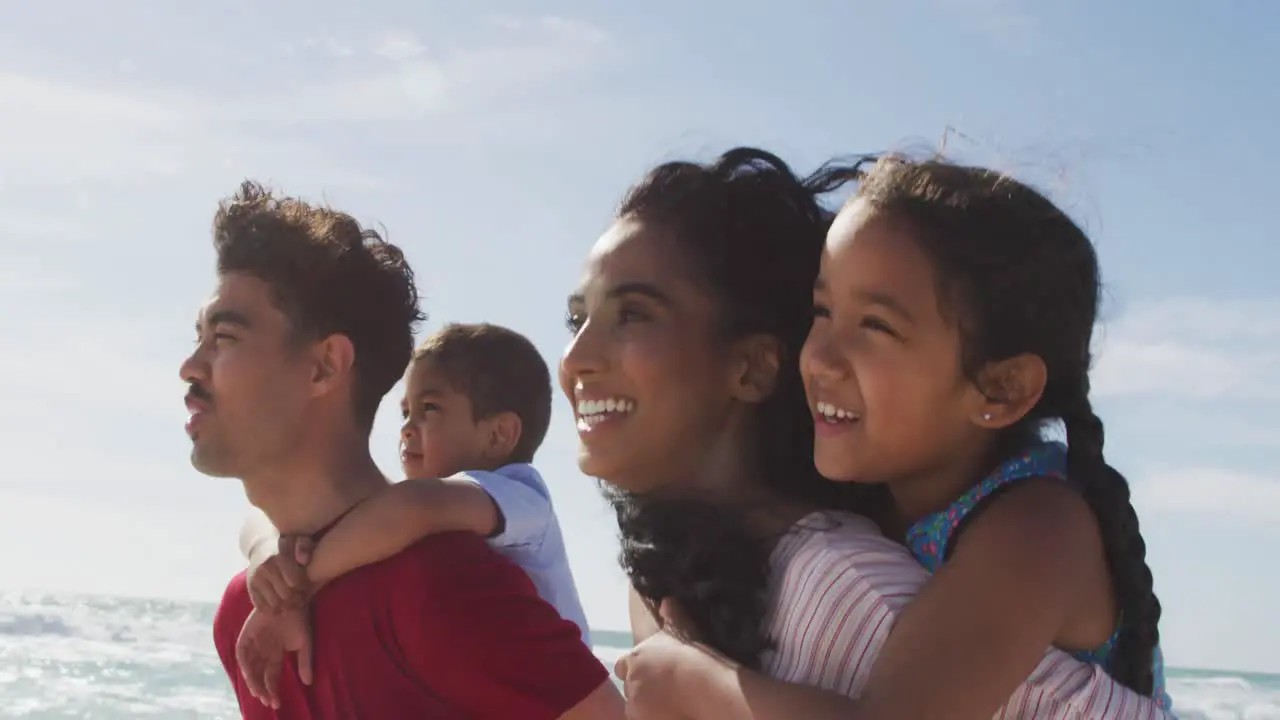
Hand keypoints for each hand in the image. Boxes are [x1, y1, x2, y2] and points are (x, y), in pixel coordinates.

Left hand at [235, 606, 313, 708]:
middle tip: (267, 701)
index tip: (276, 703)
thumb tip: (308, 683)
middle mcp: (264, 649)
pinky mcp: (247, 633)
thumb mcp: (305, 643)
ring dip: (252, 680)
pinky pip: (242, 652)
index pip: (272, 675)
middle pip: (260, 674)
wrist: (293, 598)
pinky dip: (245, 664)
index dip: (273, 689)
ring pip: (250, 666)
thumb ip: (305, 662)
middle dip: (262, 689)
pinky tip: (250, 675)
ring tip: (258, 692)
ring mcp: (254, 641)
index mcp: (277, 652)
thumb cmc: (300, 618)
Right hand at [246, 536, 313, 611]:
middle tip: (302, 598)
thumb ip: (304, 546)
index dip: (305, 588)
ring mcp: (256, 579)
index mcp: (279, 557)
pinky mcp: (250, 588)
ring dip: (286, 606)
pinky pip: (263, 607)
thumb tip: (304, 561)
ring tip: (293, 601)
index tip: (307, 587)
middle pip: (286, 595)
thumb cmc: (288, 545)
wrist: (261, 547)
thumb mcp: (298, 539)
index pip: (295, 583)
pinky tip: (281, 603)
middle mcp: (265, 568)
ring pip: (275, 604)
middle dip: (297, 600)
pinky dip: (274, 609)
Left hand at [615, 599, 718, 719]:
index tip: (646, 672)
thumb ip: (671, 614)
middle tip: (661, 689)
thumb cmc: (692, 654)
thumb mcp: (682, 628)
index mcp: (635, 658)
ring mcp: (636, 705)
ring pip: (636, 707)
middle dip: (641, 688)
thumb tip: (666, 601)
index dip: (633, 669)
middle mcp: (631, 682)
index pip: (622, 665)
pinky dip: (655, 716)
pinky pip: (644, 718)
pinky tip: (671, 712)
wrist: (700, 684)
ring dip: (646, 706)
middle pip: (630, 688)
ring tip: (668, 704)